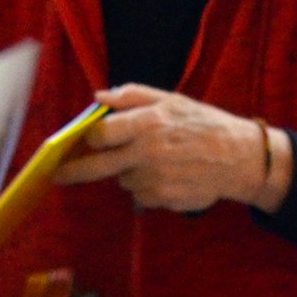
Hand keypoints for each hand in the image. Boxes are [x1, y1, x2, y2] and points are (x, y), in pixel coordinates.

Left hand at [55, 85, 290, 212]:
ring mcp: (154, 179)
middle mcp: (147, 153)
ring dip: (130, 171)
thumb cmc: (203, 124)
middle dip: (74, 170)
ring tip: (158, 160)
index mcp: (147, 124)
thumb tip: (97, 97)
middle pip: (96, 165)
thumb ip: (132, 97)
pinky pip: (140, 195)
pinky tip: (167, 175)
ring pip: (122, 179)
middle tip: (57, 175)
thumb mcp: (171, 100)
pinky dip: (146, 187)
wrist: (238, 158)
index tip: (79, 141)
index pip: (100, 134)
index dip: (87, 138)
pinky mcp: (162, 200)